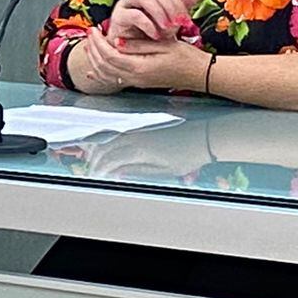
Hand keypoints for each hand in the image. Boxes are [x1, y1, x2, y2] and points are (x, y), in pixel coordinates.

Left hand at [76, 27, 204, 94]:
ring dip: (95, 59)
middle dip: (93, 49)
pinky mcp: (139, 82)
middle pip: (104, 65)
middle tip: (90, 33)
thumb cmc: (186, 57)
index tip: (95, 29)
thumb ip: (138, 44)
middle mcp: (136, 78)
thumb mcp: (163, 45)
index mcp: (140, 67)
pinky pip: (114, 80)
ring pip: (106, 74)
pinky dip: (101, 74)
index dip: (99, 42)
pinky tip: (93, 72)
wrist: (200, 74)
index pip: (109, 55)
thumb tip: (116, 41)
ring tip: (90, 45)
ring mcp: (137, 82)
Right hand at [80, 131, 211, 181]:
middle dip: (94, 158)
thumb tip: (116, 174)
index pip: (109, 159)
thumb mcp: (164, 171)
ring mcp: (138, 126)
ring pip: (109, 134)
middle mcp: (135, 135)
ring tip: (93, 155)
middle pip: (104, 146)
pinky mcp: (143, 121)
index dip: (99, 168)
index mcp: (139, 149)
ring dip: (98, 145)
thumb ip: (138, 171)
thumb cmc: (188, 156)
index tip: (95, 176)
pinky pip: (119, 127)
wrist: (205, 136)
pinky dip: (109, 134)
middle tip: (92, 168)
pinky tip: (106, 140)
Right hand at [107, 0, 205, 50]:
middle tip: (178, 24)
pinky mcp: (118, 17)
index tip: (186, 20)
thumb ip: (182, 5)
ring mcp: (125, 4)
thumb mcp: (172, 21)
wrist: (135, 53)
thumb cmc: (153, 36)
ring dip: (158, 12)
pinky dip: (147, 24)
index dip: (178, 2)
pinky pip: (133, 14)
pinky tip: (155, 35)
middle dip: (170, 7)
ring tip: (167, 28)